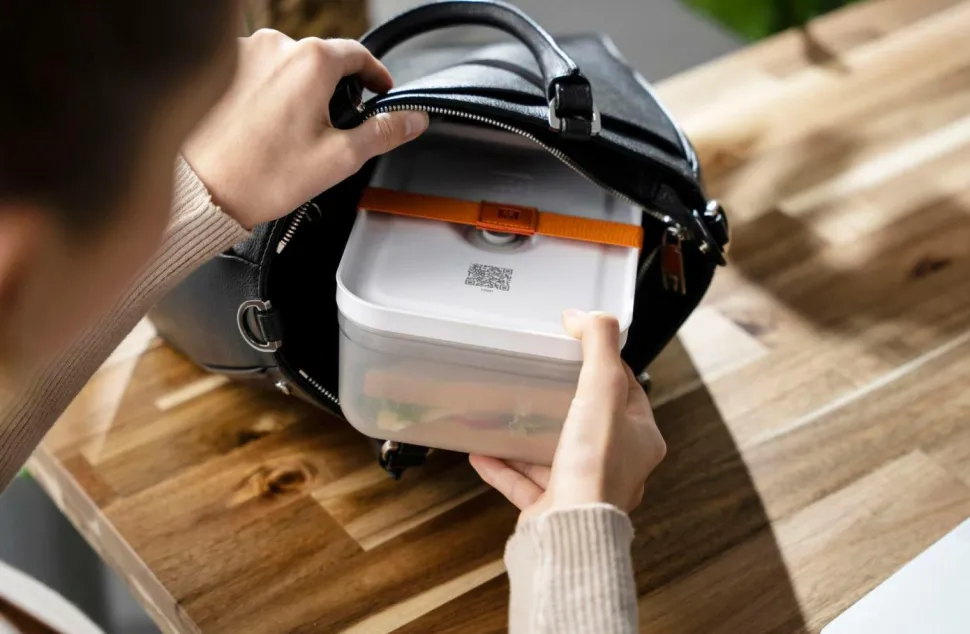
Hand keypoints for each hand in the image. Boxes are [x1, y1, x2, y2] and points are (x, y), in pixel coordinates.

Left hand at [183, 30, 428, 229]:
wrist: (200, 187)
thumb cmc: (262, 175)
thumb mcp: (339, 158)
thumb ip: (383, 132)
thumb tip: (413, 119)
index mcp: (312, 62)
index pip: (359, 54)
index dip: (376, 74)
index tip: (380, 90)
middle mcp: (277, 46)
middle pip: (321, 60)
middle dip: (333, 89)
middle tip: (334, 127)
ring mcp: (243, 52)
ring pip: (287, 66)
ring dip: (298, 91)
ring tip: (291, 134)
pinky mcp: (219, 66)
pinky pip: (256, 72)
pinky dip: (266, 92)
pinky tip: (262, 127)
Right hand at [470, 310, 665, 521]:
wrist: (570, 530)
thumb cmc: (595, 467)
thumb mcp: (603, 391)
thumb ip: (598, 346)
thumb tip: (584, 315)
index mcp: (639, 438)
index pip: (625, 390)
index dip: (604, 364)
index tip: (578, 346)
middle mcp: (616, 464)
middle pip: (588, 421)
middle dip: (560, 400)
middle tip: (538, 378)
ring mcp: (582, 486)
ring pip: (552, 453)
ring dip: (526, 435)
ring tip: (504, 412)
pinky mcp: (552, 506)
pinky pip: (523, 482)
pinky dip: (502, 466)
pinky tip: (480, 451)